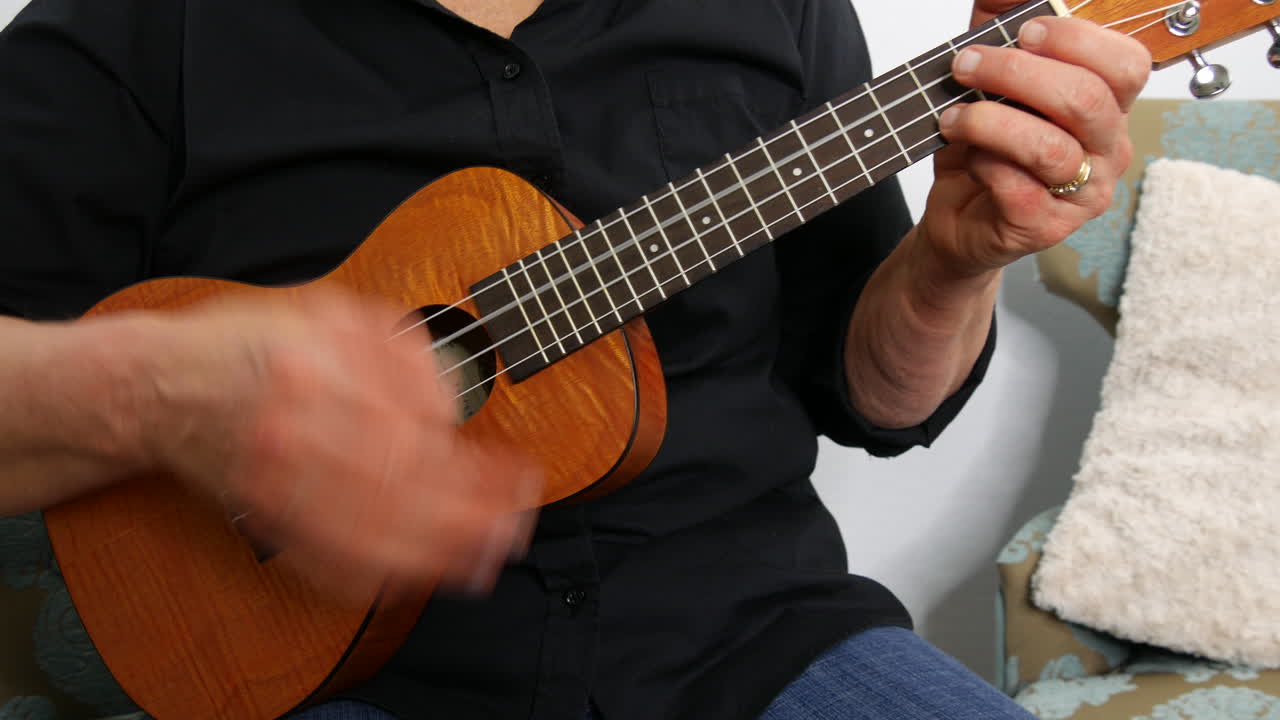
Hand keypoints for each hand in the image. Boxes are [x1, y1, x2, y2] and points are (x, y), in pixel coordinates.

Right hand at [143, 288, 540, 601]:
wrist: (161, 386)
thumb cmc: (255, 343)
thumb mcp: (331, 313)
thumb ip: (397, 350)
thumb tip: (449, 409)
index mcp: (313, 368)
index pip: (410, 431)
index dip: (469, 466)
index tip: (514, 476)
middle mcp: (290, 428)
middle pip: (397, 489)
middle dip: (468, 516)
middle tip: (515, 526)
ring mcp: (274, 480)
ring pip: (365, 532)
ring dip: (436, 553)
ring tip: (486, 557)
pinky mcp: (265, 517)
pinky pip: (327, 560)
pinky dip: (382, 573)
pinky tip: (424, 574)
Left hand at [918, 5, 1151, 278]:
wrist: (958, 218)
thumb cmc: (983, 148)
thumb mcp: (991, 80)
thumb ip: (1000, 26)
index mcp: (1108, 107)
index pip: (1127, 64)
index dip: (1077, 39)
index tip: (1023, 30)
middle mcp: (1108, 151)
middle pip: (1087, 99)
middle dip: (1018, 72)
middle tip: (968, 65)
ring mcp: (1081, 194)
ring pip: (1049, 147)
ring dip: (989, 121)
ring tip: (953, 116)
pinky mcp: (1044, 227)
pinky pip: (1017, 188)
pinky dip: (984, 163)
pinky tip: (968, 156)